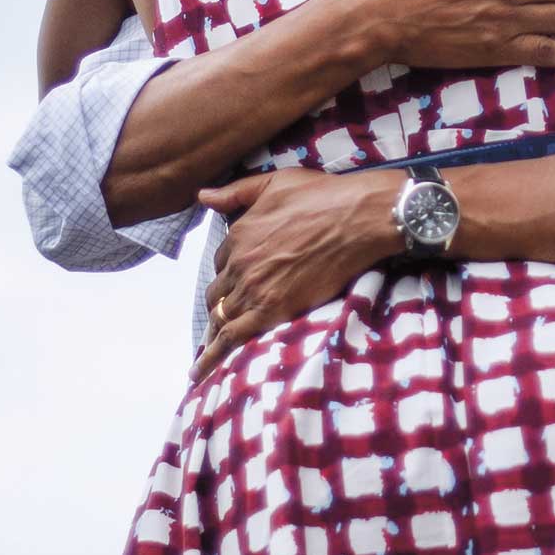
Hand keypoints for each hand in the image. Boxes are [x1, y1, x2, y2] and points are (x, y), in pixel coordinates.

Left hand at [191, 168, 400, 381]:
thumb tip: (201, 195)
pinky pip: (231, 337)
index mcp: (239, 233)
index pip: (222, 260)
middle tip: (232, 311)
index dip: (230, 269)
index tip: (240, 278)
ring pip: (221, 315)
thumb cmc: (321, 195)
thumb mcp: (274, 182)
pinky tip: (199, 371)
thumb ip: (234, 192)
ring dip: (217, 328)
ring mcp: (253, 288)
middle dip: (223, 300)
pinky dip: (211, 357)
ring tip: (208, 350)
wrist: (355, 218)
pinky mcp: (271, 310)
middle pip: (219, 290)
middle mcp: (240, 262)